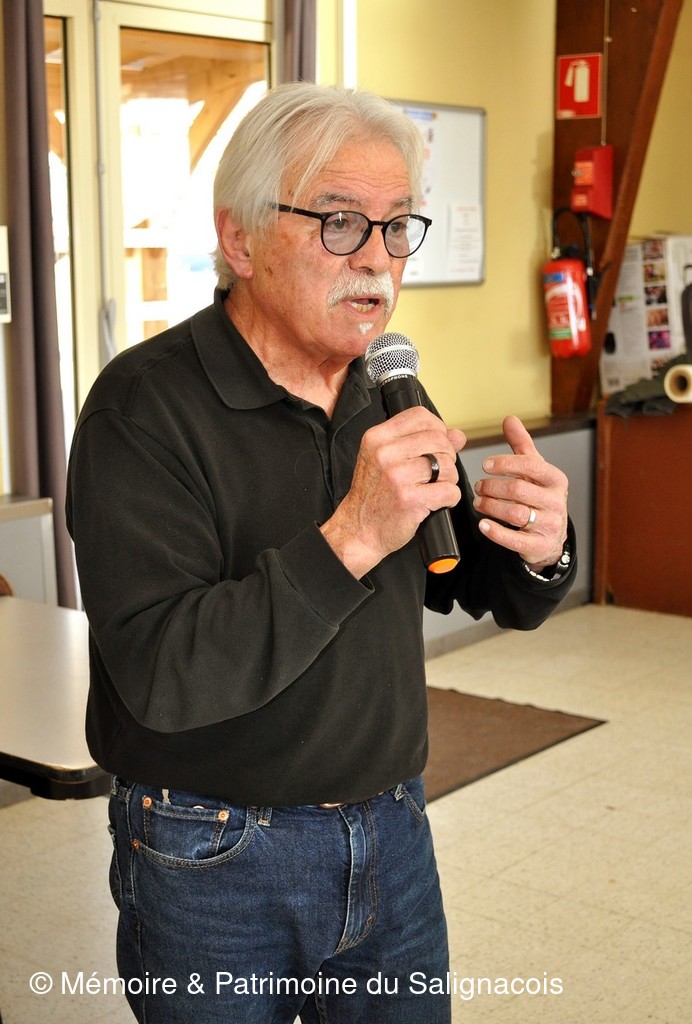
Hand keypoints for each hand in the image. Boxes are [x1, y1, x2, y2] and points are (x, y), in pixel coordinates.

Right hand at [321, 407, 465, 577]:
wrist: (358, 529)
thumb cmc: (373, 495)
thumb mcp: (387, 460)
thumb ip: (421, 442)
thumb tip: (457, 435)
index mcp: (377, 438)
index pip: (420, 416)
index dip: (437, 428)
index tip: (436, 444)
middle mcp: (385, 453)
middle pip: (439, 440)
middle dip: (446, 456)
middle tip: (436, 472)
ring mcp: (397, 476)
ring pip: (447, 466)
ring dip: (448, 479)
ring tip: (434, 487)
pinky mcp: (410, 499)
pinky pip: (449, 491)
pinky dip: (450, 498)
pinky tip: (436, 501)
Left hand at [473, 415, 568, 568]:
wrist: (552, 536)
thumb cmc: (541, 498)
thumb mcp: (535, 470)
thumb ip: (522, 445)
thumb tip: (510, 419)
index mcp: (555, 479)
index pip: (530, 466)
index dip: (505, 463)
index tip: (485, 465)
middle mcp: (556, 501)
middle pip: (518, 489)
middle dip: (492, 487)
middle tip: (478, 487)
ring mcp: (549, 524)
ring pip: (515, 513)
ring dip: (490, 506)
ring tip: (478, 502)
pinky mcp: (540, 545)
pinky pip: (515, 540)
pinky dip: (496, 532)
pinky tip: (484, 525)